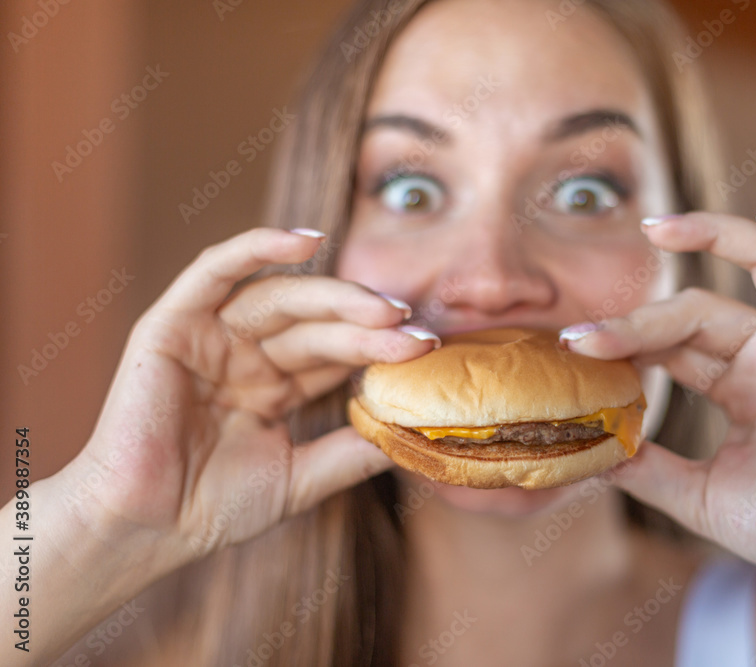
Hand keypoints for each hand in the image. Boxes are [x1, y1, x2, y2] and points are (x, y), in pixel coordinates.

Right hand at [62, 227, 436, 565]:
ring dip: (335, 297)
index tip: (429, 348)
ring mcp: (211, 336)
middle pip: (318, 326)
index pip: (337, 356)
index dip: (381, 350)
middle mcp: (247, 354)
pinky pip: (216, 271)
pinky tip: (307, 240)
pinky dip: (257, 247)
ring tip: (383, 309)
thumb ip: (349, 453)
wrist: (144, 529)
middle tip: (414, 329)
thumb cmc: (211, 508)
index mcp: (273, 385)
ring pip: (283, 299)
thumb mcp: (298, 478)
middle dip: (368, 325)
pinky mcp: (174, 324)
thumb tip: (410, 438)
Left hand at [561, 210, 755, 582]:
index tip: (578, 349)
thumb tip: (593, 455)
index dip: (628, 341)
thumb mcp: (699, 495)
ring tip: (657, 228)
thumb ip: (649, 470)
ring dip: (715, 233)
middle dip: (641, 320)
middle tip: (587, 337)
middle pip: (699, 308)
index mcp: (742, 383)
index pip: (675, 342)